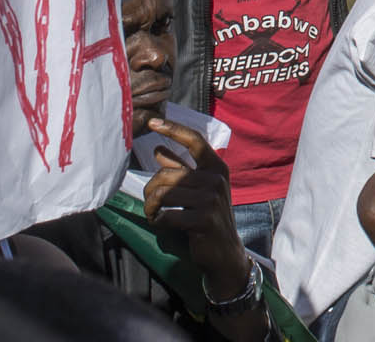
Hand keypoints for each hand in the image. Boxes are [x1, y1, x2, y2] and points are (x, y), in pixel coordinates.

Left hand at [135, 118, 246, 295]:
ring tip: (153, 215)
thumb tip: (158, 149)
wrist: (225, 252)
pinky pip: (167, 214)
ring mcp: (211, 199)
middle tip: (149, 204)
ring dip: (151, 207)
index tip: (154, 122)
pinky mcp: (203, 219)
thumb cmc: (208, 217)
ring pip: (163, 194)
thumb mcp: (199, 190)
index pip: (195, 140)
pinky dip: (158, 221)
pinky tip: (161, 225)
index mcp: (217, 167)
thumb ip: (181, 169)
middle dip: (150, 189)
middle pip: (167, 174)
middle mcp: (216, 179)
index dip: (173, 130)